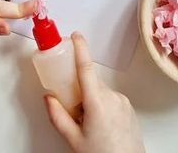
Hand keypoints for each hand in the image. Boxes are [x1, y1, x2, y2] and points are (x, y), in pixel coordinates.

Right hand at [45, 32, 144, 152]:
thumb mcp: (73, 141)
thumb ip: (58, 117)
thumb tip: (48, 99)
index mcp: (98, 102)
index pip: (86, 68)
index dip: (80, 48)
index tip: (75, 36)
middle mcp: (112, 97)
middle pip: (91, 81)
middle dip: (79, 88)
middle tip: (72, 108)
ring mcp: (122, 102)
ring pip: (100, 91)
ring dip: (91, 99)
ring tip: (88, 124)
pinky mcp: (128, 108)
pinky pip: (110, 98)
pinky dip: (101, 105)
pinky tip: (100, 125)